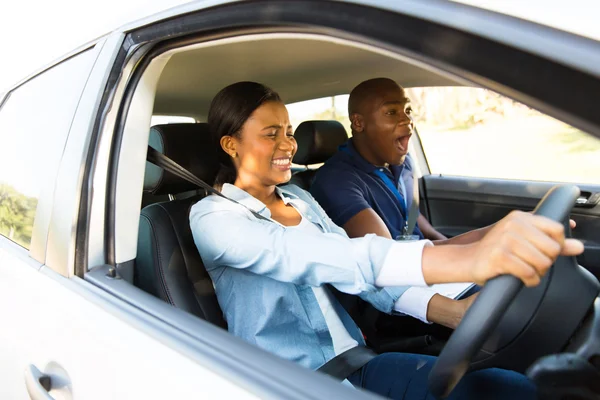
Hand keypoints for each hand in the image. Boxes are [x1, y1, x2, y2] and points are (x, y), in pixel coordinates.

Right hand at [465, 211, 583, 286]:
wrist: (467, 260)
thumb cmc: (496, 251)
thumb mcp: (523, 241)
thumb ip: (551, 242)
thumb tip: (578, 246)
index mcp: (520, 217)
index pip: (556, 229)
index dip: (556, 245)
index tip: (545, 252)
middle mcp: (513, 225)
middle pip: (552, 249)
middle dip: (546, 262)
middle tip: (532, 264)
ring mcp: (505, 239)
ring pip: (542, 263)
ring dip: (538, 274)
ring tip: (526, 272)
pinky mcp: (500, 256)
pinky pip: (529, 273)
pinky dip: (529, 281)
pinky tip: (521, 279)